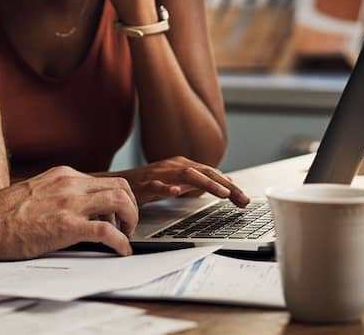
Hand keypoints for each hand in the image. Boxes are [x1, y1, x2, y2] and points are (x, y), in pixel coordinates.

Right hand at [0, 166, 138, 257]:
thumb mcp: (37, 193)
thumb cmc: (3, 215)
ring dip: (131, 220)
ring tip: (126, 236)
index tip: (117, 214)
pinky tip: (121, 251)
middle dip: (131, 207)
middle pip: (120, 186)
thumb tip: (74, 210)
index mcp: (63, 175)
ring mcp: (69, 204)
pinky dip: (121, 242)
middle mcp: (70, 184)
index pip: (105, 180)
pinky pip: (107, 231)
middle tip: (127, 225)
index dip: (118, 199)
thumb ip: (58, 195)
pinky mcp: (67, 226)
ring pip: (120, 202)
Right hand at [104, 157, 249, 206]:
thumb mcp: (178, 182)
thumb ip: (198, 183)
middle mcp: (174, 166)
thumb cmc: (148, 184)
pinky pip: (158, 185)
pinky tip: (178, 192)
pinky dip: (168, 188)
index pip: (212, 174)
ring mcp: (160, 174)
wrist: (119, 184)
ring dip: (207, 184)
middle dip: (226, 186)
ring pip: (187, 175)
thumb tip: (222, 184)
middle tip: (242, 199)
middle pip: (205, 172)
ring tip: (223, 194)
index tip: (244, 199)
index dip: (230, 186)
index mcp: (183, 165)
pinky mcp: (145, 184)